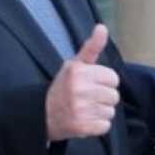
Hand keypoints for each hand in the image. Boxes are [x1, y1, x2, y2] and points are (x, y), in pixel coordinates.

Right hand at [46, 24, 119, 140]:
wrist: (41, 114)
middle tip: (88, 98)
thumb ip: (92, 47)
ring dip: (101, 112)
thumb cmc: (63, 87)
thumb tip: (102, 27)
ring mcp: (79, 109)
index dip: (105, 82)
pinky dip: (98, 126)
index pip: (113, 78)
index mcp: (78, 72)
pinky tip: (85, 120)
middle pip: (114, 96)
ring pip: (110, 112)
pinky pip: (105, 126)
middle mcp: (79, 90)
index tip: (92, 84)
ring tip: (86, 109)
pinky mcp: (81, 127)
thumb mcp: (74, 64)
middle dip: (103, 98)